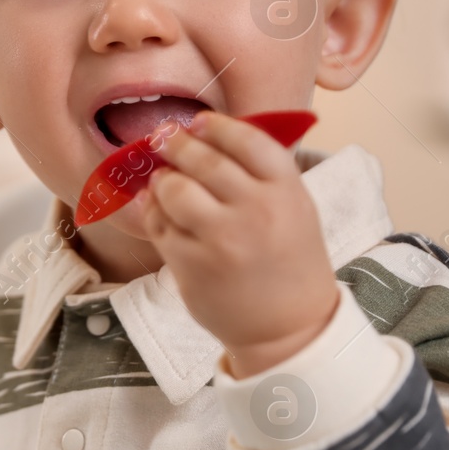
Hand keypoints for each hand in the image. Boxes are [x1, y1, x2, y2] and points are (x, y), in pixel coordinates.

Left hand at [137, 111, 339, 378]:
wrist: (290, 327)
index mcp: (286, 191)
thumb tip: (204, 136)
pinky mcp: (192, 266)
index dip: (216, 126)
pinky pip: (160, 226)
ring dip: (162, 180)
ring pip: (174, 190)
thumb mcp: (294, 207)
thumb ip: (259, 173)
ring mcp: (221, 240)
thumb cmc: (290, 260)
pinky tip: (160, 211)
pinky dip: (154, 213)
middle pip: (203, 159)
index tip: (198, 122)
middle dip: (176, 143)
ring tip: (163, 180)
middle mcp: (255, 211)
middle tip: (163, 138)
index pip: (246, 139)